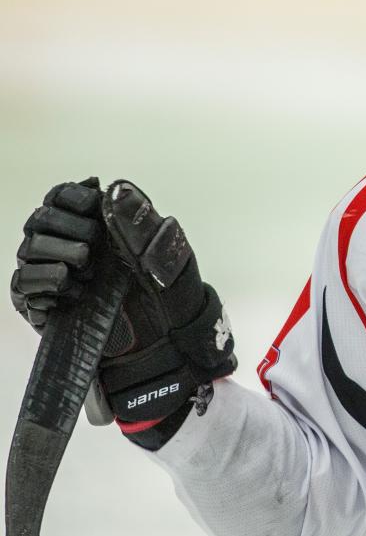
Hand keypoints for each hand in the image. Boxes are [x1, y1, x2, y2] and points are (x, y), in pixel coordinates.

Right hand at [11, 178, 235, 446]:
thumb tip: (114, 186)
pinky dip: (41, 279)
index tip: (91, 204)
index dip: (72, 195)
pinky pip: (22, 284)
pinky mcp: (45, 306)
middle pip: (41, 218)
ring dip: (54, 251)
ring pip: (28, 248)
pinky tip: (69, 286)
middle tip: (91, 244)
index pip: (64, 195)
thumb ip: (140, 220)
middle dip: (62, 225)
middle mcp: (74, 248)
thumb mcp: (166, 255)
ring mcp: (57, 276)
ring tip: (85, 268)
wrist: (166, 349)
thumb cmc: (172, 299)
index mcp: (102, 228)